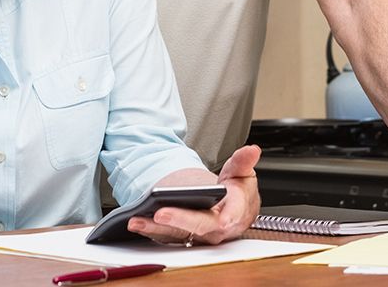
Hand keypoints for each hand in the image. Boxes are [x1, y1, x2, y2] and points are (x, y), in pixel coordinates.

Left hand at [128, 145, 261, 245]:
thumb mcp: (242, 173)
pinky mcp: (183, 237)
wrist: (231, 209)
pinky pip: (165, 236)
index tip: (218, 216)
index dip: (225, 217)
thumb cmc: (237, 192)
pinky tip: (136, 221)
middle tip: (160, 212)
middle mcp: (216, 230)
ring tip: (137, 219)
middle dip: (180, 220)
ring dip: (156, 229)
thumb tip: (252, 150)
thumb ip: (244, 162)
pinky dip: (150, 231)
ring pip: (177, 235)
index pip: (228, 219)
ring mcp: (198, 236)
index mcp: (235, 216)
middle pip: (198, 228)